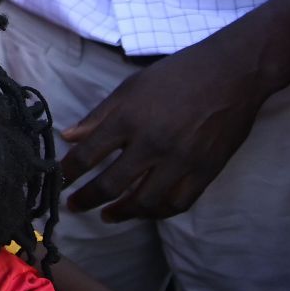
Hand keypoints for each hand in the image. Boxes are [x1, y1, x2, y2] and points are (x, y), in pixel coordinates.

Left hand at [59, 37, 266, 220]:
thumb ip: (98, 116)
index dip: (68, 173)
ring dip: (123, 213)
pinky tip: (144, 211)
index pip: (88, 155)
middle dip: (87, 199)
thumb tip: (69, 137)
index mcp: (129, 119)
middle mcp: (153, 144)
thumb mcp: (129, 88)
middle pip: (112, 184)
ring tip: (107, 215)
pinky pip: (179, 203)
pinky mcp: (206, 172)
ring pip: (146, 202)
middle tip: (74, 206)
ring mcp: (182, 161)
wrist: (231, 75)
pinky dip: (158, 212)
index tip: (58, 182)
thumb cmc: (175, 76)